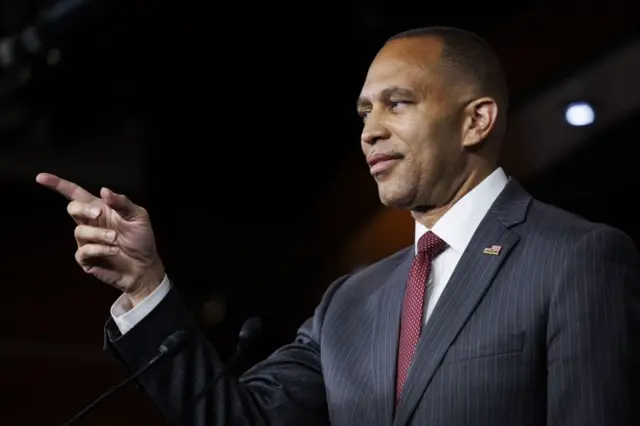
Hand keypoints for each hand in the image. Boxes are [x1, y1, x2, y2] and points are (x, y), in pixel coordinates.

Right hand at [36, 173, 164, 305]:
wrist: (145, 266)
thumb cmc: (141, 239)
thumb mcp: (138, 217)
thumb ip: (122, 203)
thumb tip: (104, 190)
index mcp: (100, 209)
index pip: (76, 194)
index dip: (58, 185)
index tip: (41, 178)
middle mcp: (90, 223)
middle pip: (72, 208)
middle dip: (82, 209)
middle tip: (99, 213)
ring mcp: (86, 241)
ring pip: (79, 231)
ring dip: (99, 234)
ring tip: (115, 239)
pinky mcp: (86, 259)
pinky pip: (84, 251)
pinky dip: (99, 249)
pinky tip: (113, 250)